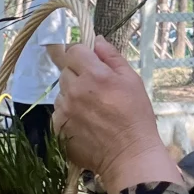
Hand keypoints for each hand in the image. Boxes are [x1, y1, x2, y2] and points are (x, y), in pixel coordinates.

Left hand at [53, 37, 182, 193]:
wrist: (129, 153)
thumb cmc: (135, 115)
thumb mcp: (131, 80)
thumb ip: (111, 57)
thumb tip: (96, 40)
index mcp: (94, 74)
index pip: (74, 51)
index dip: (82, 56)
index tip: (90, 64)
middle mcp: (74, 90)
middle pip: (65, 72)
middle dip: (78, 76)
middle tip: (96, 91)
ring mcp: (64, 110)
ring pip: (61, 93)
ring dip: (72, 96)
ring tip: (92, 110)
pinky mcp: (57, 128)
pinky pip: (58, 113)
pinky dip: (68, 115)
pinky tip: (84, 123)